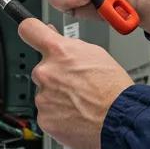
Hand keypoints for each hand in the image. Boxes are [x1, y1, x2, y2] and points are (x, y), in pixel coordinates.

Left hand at [18, 17, 133, 148]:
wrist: (120, 119)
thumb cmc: (113, 87)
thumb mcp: (96, 53)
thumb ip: (69, 45)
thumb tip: (54, 37)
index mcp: (58, 51)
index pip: (29, 29)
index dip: (31, 30)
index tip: (31, 33)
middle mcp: (46, 72)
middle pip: (42, 68)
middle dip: (55, 74)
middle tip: (75, 83)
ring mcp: (43, 97)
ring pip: (45, 92)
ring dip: (57, 96)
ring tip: (80, 101)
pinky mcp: (44, 118)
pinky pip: (47, 112)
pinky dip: (58, 114)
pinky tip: (76, 114)